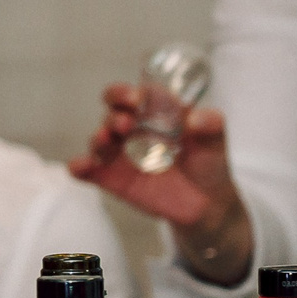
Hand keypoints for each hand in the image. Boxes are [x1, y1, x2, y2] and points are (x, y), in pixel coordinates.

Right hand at [70, 89, 252, 284]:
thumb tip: (197, 118)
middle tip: (125, 124)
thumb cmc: (209, 164)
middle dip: (115, 115)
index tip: (134, 98)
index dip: (129, 93)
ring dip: (98, 138)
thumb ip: (211, 126)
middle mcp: (134, 129)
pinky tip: (81, 167)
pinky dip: (81, 167)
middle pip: (114, 114)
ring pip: (100, 140)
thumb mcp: (216, 143)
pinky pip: (89, 171)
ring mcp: (121, 154)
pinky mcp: (113, 178)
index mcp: (156, 113)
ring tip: (106, 140)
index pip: (135, 95)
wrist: (208, 204)